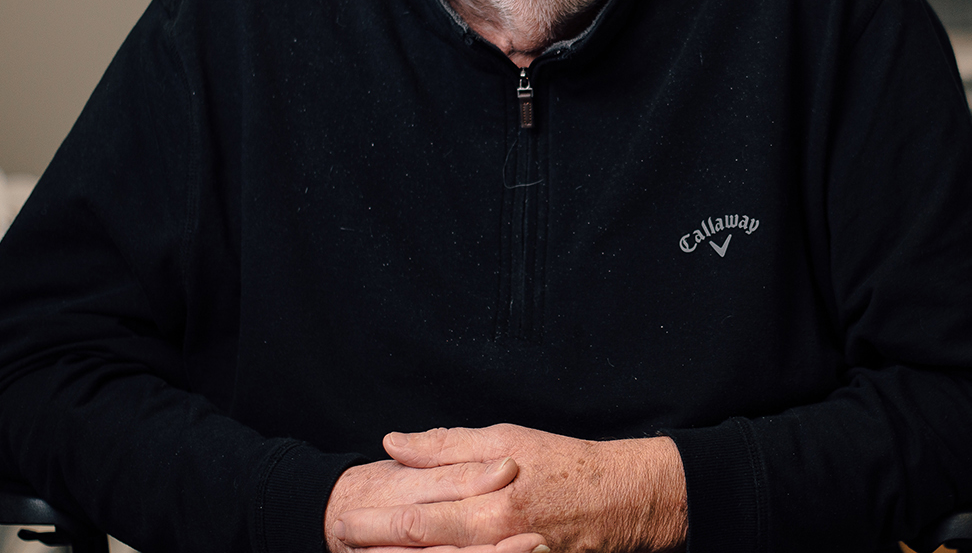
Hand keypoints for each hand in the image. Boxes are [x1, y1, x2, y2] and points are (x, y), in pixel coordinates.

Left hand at [332, 424, 686, 552]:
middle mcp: (493, 541)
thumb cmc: (564, 462)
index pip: (415, 520)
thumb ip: (448, 446)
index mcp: (487, 505)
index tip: (343, 518)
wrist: (620, 498)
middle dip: (377, 550)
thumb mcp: (507, 439)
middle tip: (341, 540)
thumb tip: (395, 442)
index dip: (374, 523)